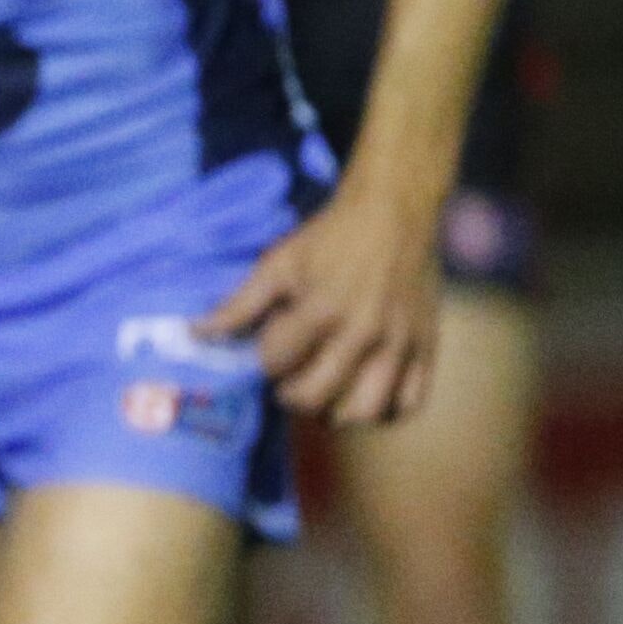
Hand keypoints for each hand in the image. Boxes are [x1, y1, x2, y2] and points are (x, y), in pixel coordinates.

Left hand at [204, 175, 441, 427]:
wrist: (395, 210)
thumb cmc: (330, 237)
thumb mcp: (279, 263)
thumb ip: (239, 304)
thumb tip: (194, 334)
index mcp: (322, 310)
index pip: (276, 363)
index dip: (265, 360)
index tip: (270, 350)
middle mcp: (364, 332)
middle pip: (317, 397)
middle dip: (293, 396)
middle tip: (291, 384)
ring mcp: (400, 342)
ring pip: (366, 409)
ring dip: (338, 413)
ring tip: (328, 396)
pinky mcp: (428, 344)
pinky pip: (411, 401)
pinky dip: (387, 411)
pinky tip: (367, 396)